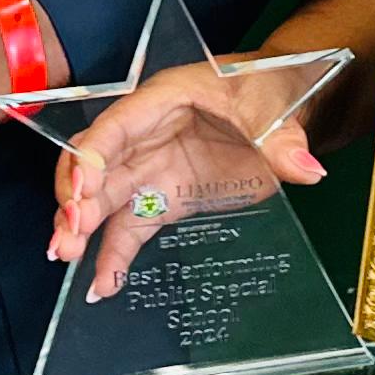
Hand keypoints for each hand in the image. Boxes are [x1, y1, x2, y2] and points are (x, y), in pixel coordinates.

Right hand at [42, 58, 328, 295]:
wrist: (281, 107)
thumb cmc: (267, 89)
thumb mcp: (276, 108)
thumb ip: (284, 141)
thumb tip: (306, 168)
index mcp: (164, 100)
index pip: (116, 127)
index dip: (92, 158)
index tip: (82, 193)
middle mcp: (145, 134)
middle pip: (96, 164)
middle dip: (75, 199)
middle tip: (68, 237)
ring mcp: (152, 169)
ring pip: (104, 199)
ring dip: (81, 229)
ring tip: (68, 258)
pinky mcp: (165, 198)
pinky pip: (130, 228)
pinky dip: (114, 256)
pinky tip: (102, 285)